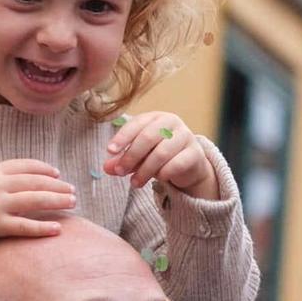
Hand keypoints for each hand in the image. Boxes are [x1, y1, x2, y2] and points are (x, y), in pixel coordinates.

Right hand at [0, 160, 76, 274]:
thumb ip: (1, 179)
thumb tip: (29, 180)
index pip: (25, 166)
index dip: (45, 169)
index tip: (58, 174)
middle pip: (35, 182)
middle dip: (58, 186)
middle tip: (73, 191)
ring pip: (35, 200)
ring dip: (57, 201)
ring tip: (72, 203)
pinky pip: (25, 226)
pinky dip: (43, 228)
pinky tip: (57, 229)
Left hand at [103, 112, 220, 199]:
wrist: (189, 166)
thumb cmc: (160, 155)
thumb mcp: (139, 156)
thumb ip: (122, 160)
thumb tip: (106, 168)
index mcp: (155, 117)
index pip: (137, 124)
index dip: (122, 137)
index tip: (110, 151)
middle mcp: (171, 122)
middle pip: (147, 137)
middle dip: (131, 156)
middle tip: (120, 172)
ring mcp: (185, 136)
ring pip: (161, 153)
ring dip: (145, 170)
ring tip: (135, 183)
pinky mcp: (195, 153)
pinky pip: (177, 164)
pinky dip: (164, 173)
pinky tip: (159, 179)